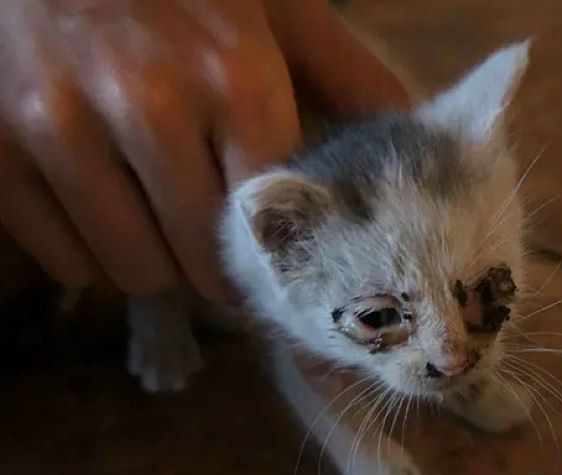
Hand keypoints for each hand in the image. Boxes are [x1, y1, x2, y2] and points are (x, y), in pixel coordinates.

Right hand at [0, 0, 407, 301]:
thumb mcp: (275, 6)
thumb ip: (345, 74)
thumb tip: (415, 138)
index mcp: (235, 77)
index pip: (273, 228)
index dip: (276, 254)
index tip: (273, 254)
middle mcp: (149, 108)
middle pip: (202, 265)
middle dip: (214, 263)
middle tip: (209, 233)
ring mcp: (60, 128)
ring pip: (133, 273)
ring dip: (154, 259)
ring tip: (154, 213)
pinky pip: (65, 263)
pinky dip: (89, 251)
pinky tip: (101, 205)